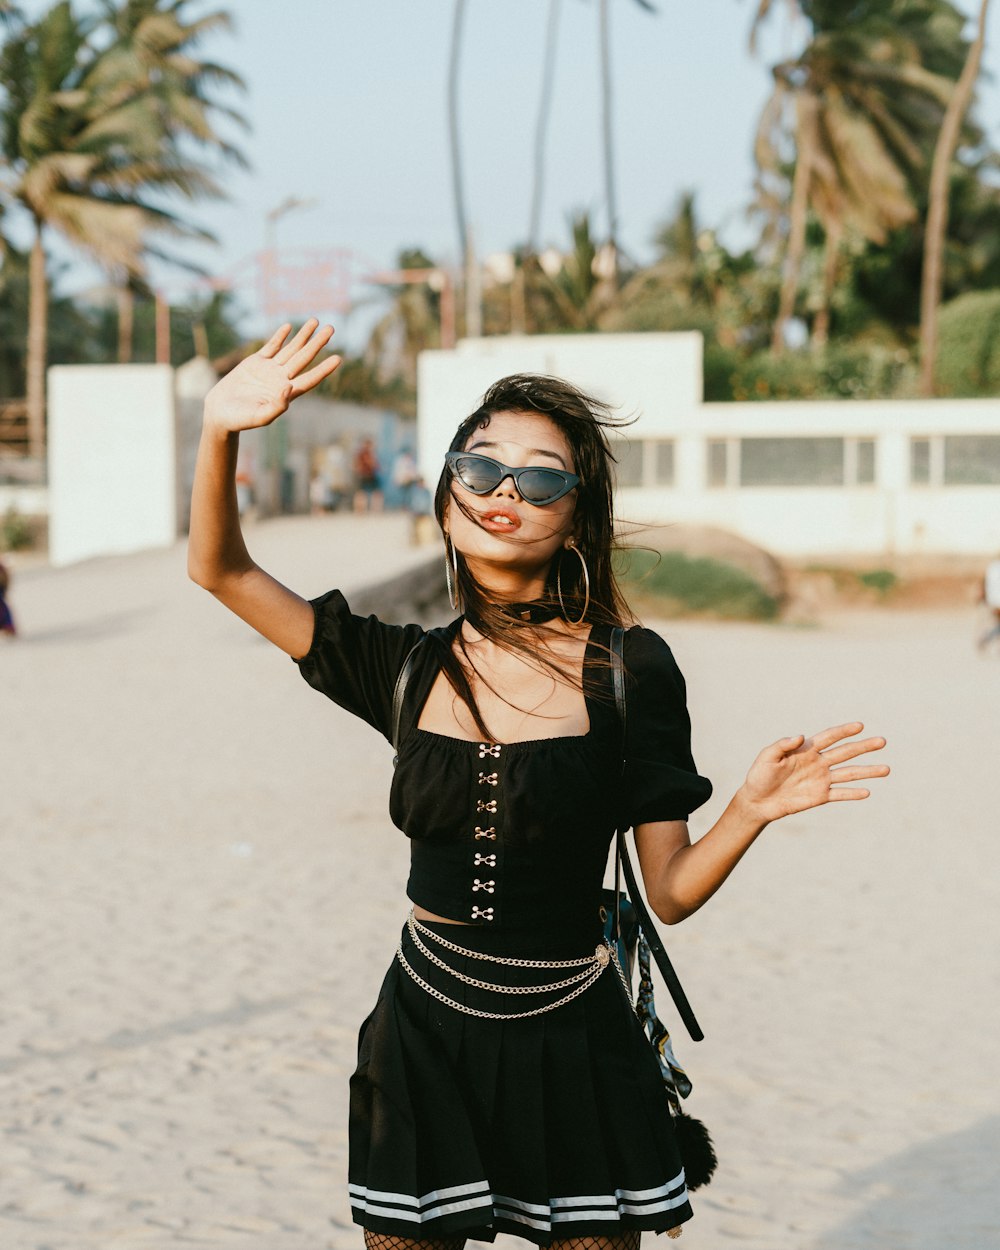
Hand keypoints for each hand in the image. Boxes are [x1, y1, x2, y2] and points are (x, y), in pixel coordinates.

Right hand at [203, 320, 340, 433]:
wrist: (220, 413)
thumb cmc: (240, 420)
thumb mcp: (260, 417)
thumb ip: (277, 406)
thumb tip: (290, 387)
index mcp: (286, 394)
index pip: (310, 379)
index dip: (324, 369)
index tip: (338, 359)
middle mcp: (281, 379)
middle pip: (304, 358)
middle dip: (318, 343)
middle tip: (332, 328)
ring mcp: (269, 369)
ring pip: (291, 349)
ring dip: (303, 335)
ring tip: (315, 321)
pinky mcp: (255, 362)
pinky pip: (271, 347)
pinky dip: (280, 336)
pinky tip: (289, 327)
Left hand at [740, 722, 888, 824]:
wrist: (757, 801)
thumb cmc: (759, 775)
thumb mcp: (767, 757)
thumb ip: (782, 745)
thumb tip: (801, 737)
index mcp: (806, 750)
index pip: (829, 737)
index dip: (844, 731)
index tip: (860, 726)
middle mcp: (818, 763)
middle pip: (845, 753)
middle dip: (864, 747)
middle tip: (882, 741)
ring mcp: (821, 780)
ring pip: (848, 774)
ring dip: (867, 771)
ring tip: (886, 769)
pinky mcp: (820, 796)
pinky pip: (840, 794)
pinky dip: (853, 794)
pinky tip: (867, 791)